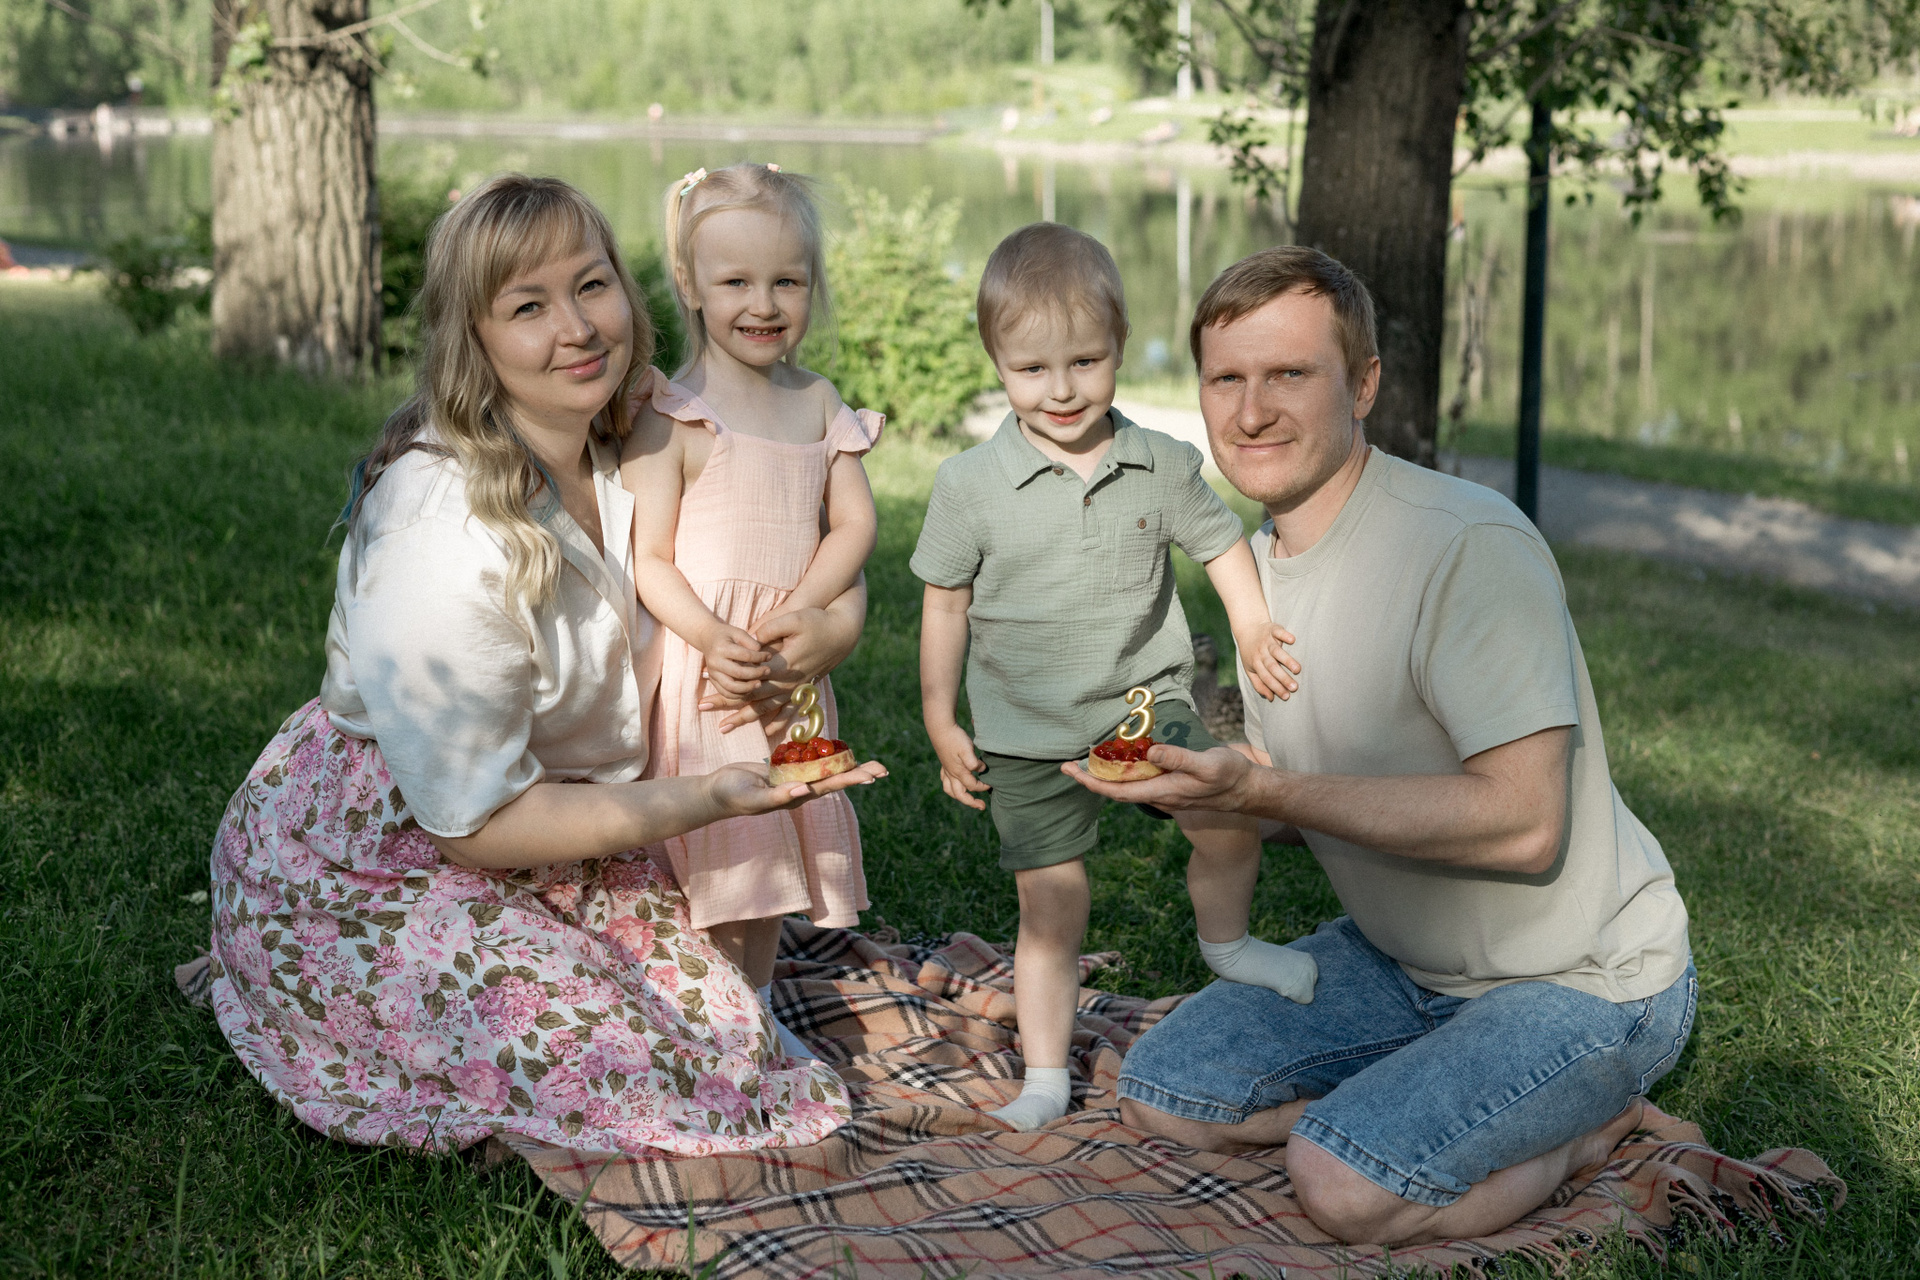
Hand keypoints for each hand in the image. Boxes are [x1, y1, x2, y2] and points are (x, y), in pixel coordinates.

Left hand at [700, 607, 856, 732]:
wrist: (843, 632)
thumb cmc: (817, 621)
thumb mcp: (794, 618)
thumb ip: (770, 628)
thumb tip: (750, 638)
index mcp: (782, 666)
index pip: (747, 685)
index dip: (724, 690)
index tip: (705, 694)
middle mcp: (789, 683)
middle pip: (752, 701)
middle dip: (726, 707)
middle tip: (703, 710)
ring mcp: (797, 688)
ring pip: (767, 709)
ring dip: (745, 718)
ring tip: (724, 728)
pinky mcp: (804, 688)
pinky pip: (789, 711)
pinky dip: (776, 722)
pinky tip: (766, 731)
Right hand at [701, 625, 773, 695]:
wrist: (707, 638)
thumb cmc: (727, 635)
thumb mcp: (739, 633)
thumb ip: (751, 643)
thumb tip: (761, 658)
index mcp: (721, 648)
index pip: (745, 655)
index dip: (760, 657)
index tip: (769, 656)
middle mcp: (715, 662)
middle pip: (738, 673)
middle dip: (756, 674)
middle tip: (767, 671)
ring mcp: (712, 673)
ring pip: (731, 688)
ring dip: (748, 688)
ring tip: (759, 683)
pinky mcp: (713, 681)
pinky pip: (726, 693)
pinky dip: (739, 695)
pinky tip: (749, 689)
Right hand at [705, 759, 888, 818]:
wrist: (716, 792)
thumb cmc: (732, 796)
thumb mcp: (754, 798)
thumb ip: (778, 796)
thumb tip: (805, 792)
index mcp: (796, 797)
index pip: (829, 786)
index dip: (851, 779)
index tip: (872, 776)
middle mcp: (799, 789)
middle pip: (834, 779)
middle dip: (858, 773)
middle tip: (884, 769)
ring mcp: (792, 778)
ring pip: (824, 770)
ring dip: (845, 765)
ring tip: (868, 763)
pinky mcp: (783, 769)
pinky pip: (807, 760)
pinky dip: (823, 755)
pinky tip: (837, 751)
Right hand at [927, 721, 988, 810]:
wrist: (941, 729)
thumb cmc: (956, 738)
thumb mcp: (967, 749)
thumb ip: (974, 762)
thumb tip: (982, 770)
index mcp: (958, 772)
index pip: (972, 786)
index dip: (983, 787)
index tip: (991, 784)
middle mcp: (951, 774)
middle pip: (960, 795)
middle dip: (971, 802)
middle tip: (982, 806)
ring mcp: (946, 770)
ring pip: (950, 790)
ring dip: (959, 797)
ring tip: (968, 799)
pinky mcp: (944, 765)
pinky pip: (945, 781)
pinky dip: (951, 787)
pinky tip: (955, 784)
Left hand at [1061, 743, 1252, 812]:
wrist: (1247, 790)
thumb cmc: (1230, 776)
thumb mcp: (1208, 765)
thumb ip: (1179, 759)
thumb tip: (1150, 752)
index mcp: (1163, 791)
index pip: (1117, 790)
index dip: (1091, 781)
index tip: (1070, 771)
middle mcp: (1159, 794)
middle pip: (1115, 791)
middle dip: (1089, 779)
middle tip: (1067, 765)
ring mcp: (1164, 792)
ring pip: (1126, 787)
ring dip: (1104, 775)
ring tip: (1087, 759)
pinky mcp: (1171, 786)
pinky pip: (1139, 782)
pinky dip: (1123, 772)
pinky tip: (1120, 760)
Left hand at [1234, 621, 1300, 702]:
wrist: (1247, 628)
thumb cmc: (1251, 653)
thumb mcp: (1250, 669)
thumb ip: (1259, 684)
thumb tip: (1271, 698)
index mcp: (1255, 663)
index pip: (1266, 678)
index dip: (1275, 687)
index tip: (1286, 696)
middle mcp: (1261, 653)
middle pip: (1272, 667)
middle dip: (1283, 678)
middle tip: (1295, 687)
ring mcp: (1267, 641)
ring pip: (1277, 651)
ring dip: (1287, 660)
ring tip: (1297, 669)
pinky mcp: (1272, 629)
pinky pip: (1278, 632)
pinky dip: (1285, 635)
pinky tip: (1292, 640)